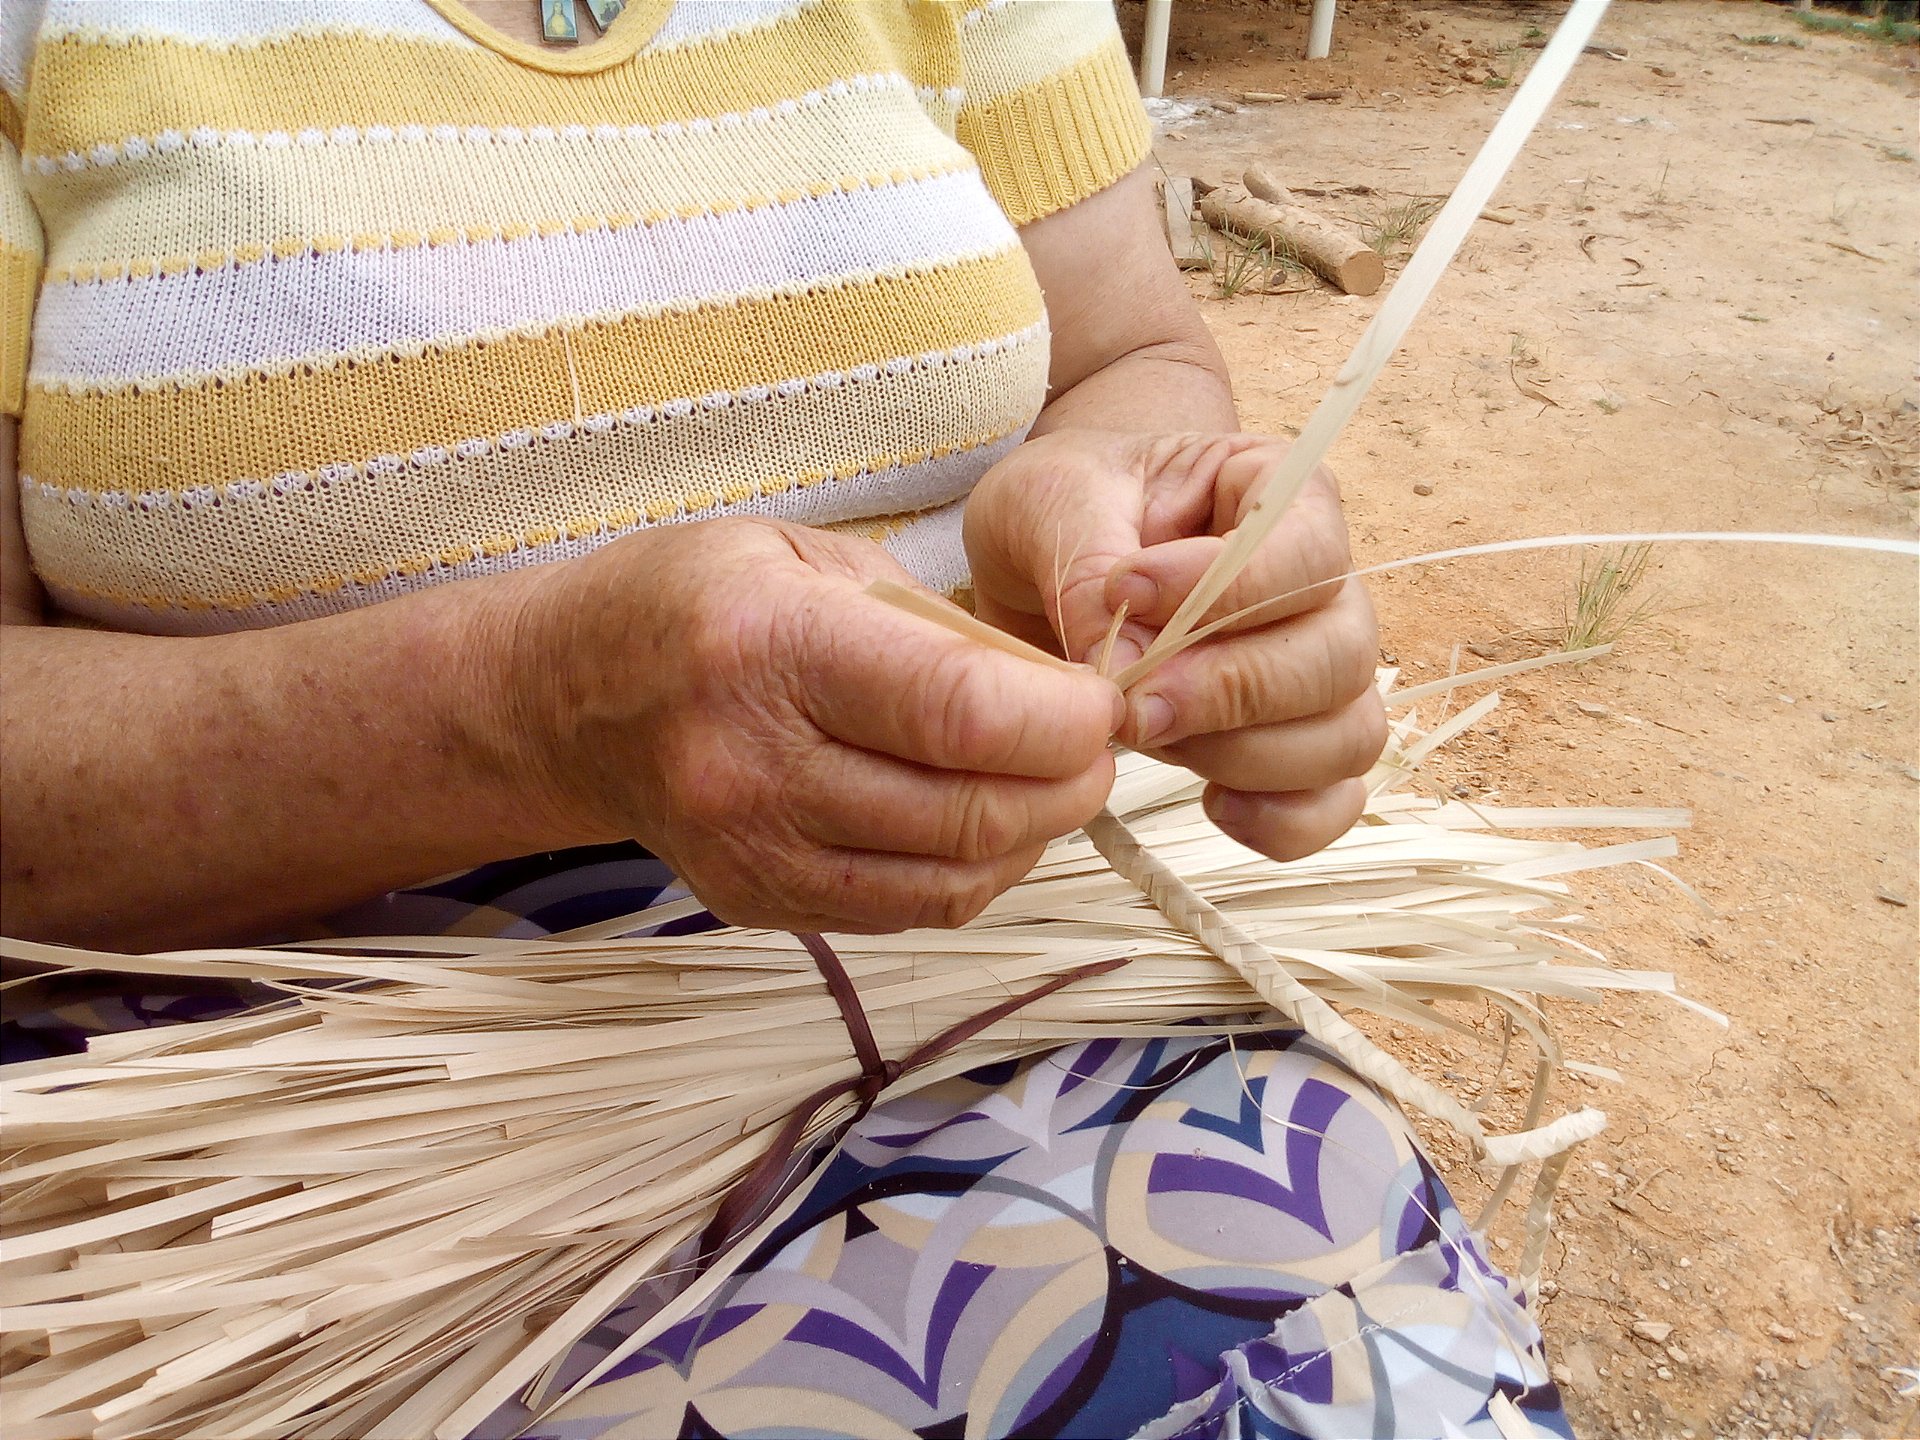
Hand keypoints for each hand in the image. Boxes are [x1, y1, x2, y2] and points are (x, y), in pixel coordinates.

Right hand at [502, 518, 1120, 931]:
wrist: (566, 700)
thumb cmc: (694, 602)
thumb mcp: (809, 557)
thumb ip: (935, 624)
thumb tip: (1058, 690)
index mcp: (770, 646)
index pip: (960, 714)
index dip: (1065, 720)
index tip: (1102, 700)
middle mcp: (754, 763)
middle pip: (969, 812)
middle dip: (1069, 782)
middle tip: (1096, 744)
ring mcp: (751, 849)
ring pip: (951, 879)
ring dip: (1032, 835)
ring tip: (1049, 781)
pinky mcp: (758, 902)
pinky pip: (907, 910)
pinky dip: (973, 873)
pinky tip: (984, 823)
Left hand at [964, 430, 1385, 860]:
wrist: (1046, 556)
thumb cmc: (1064, 510)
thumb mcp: (1051, 501)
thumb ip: (1086, 562)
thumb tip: (1121, 662)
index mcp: (1277, 494)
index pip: (1309, 550)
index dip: (1231, 587)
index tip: (1127, 594)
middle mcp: (1320, 587)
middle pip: (1341, 657)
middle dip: (1232, 690)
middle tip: (1132, 702)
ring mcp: (1317, 673)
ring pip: (1348, 735)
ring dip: (1248, 756)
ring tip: (1150, 737)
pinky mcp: (1295, 747)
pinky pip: (1332, 803)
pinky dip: (1281, 820)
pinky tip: (1209, 803)